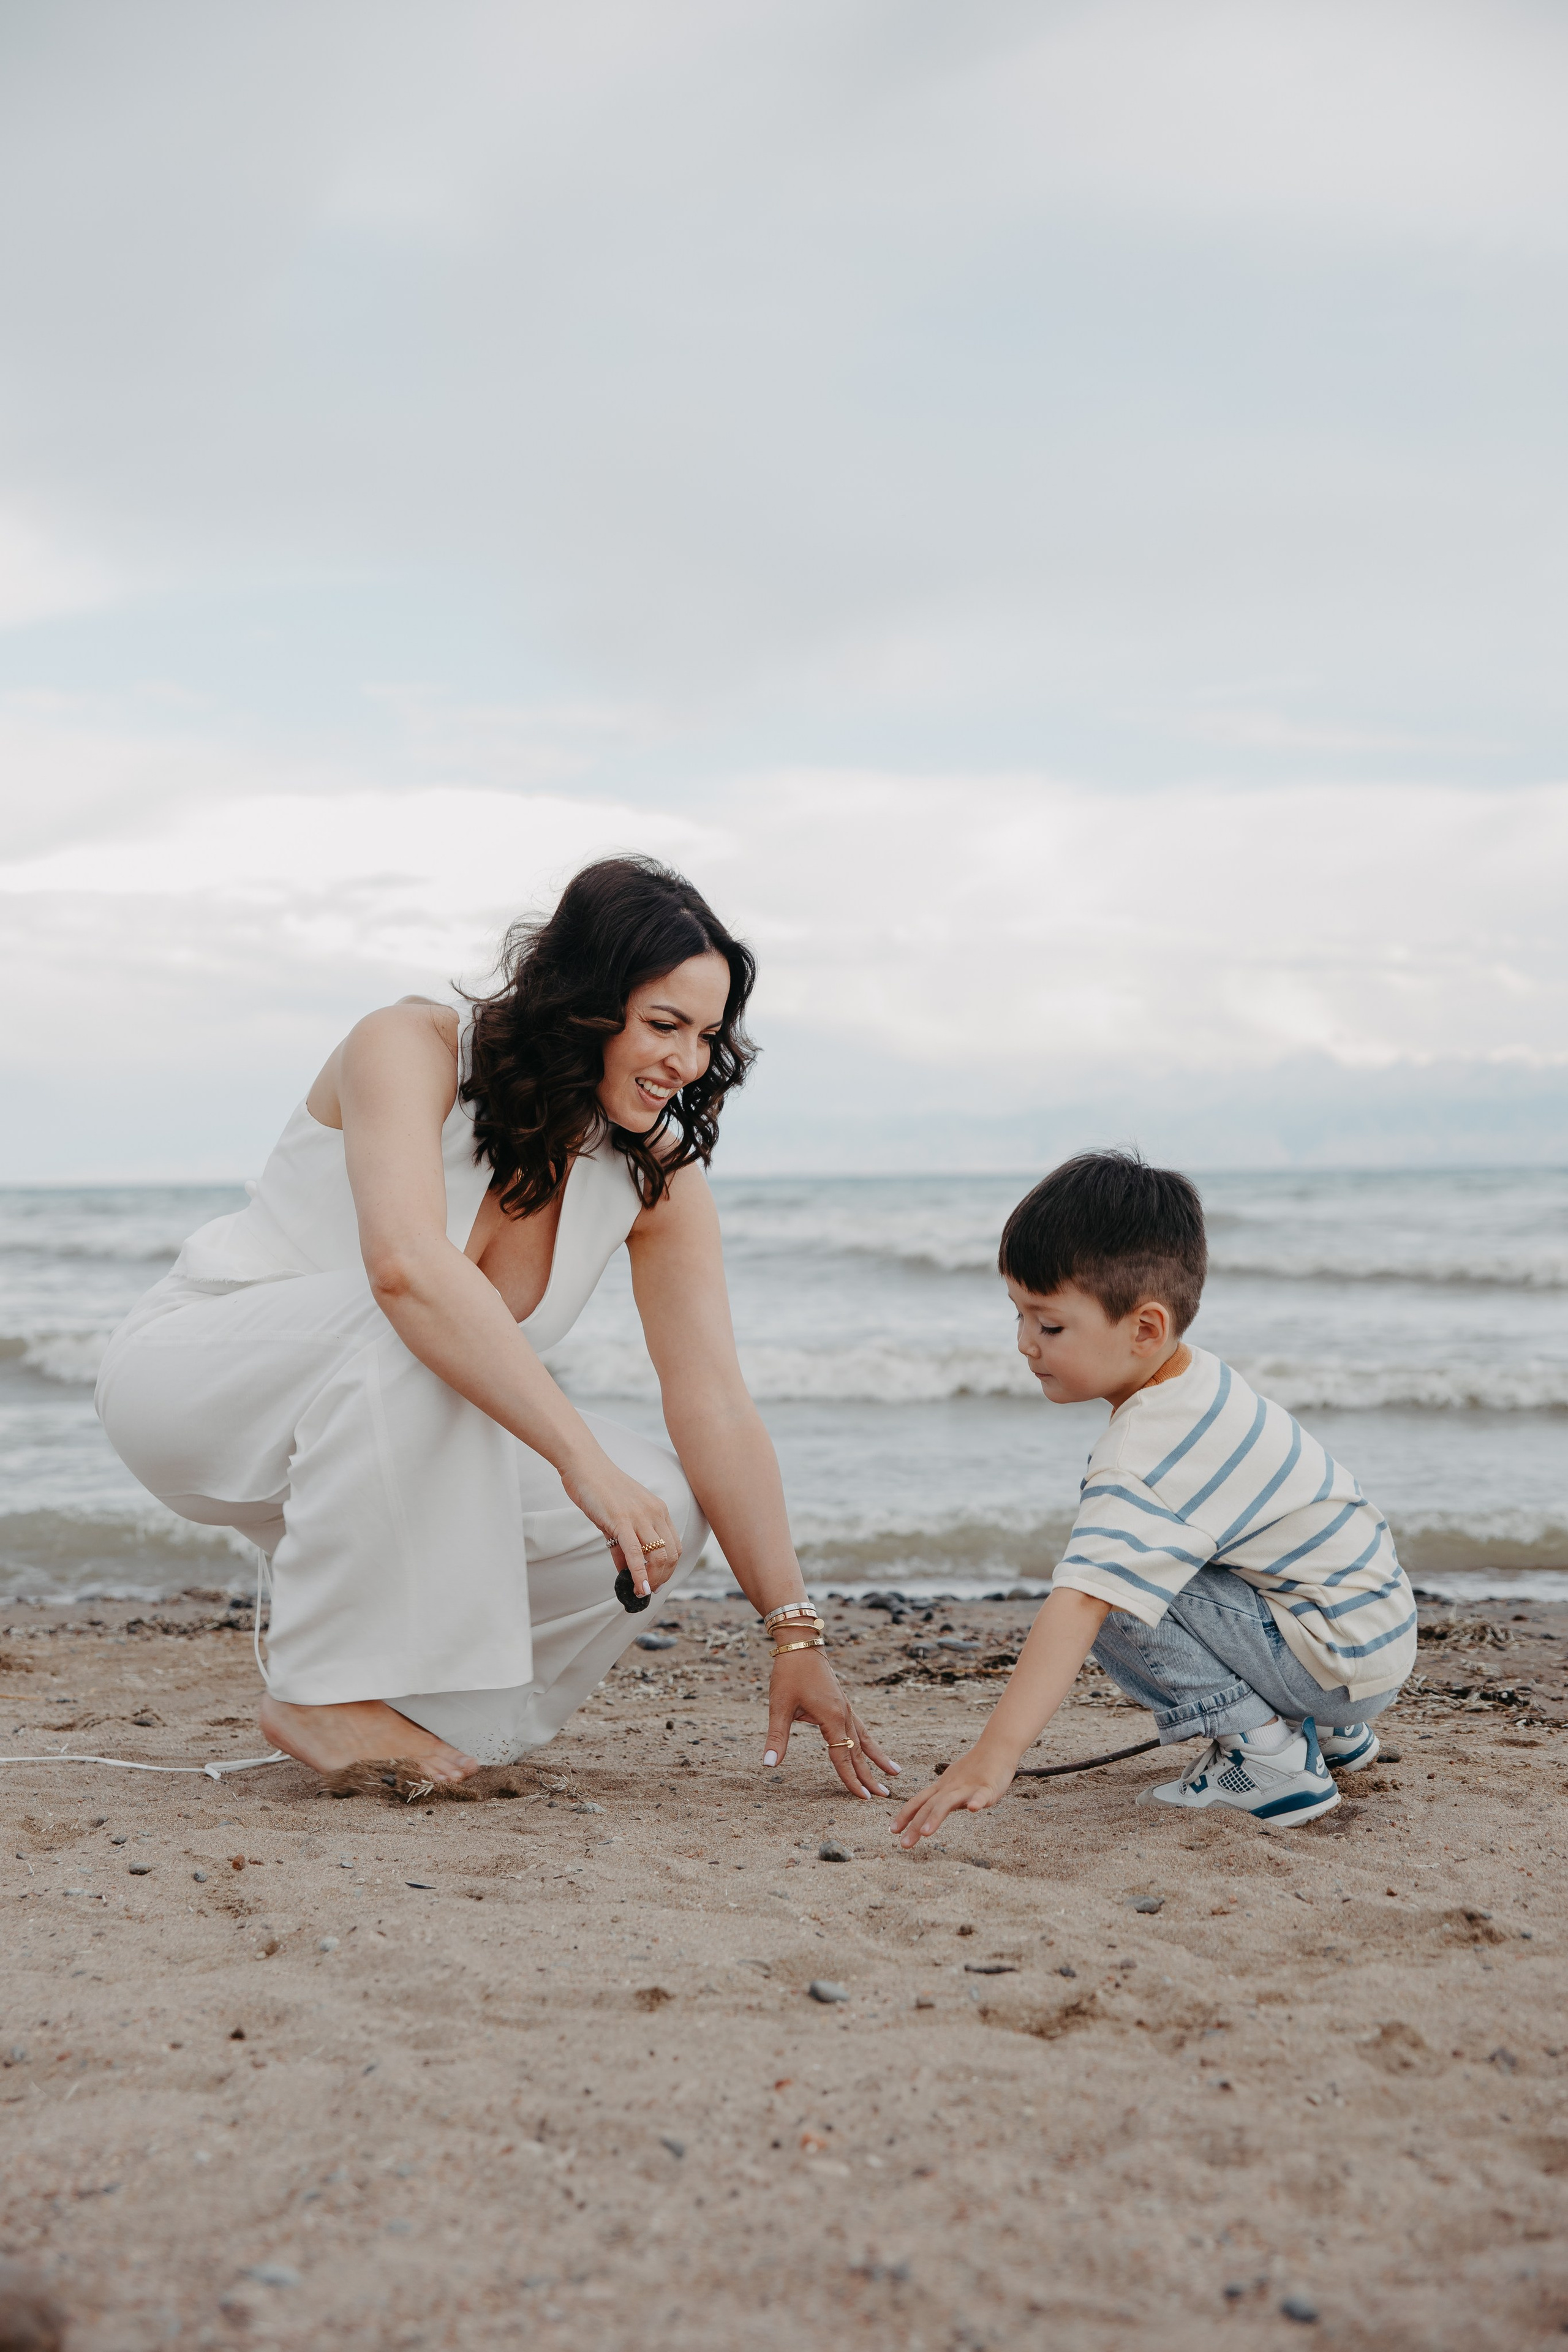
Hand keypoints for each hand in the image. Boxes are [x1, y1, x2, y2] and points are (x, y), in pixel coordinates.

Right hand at [560, 1453, 681, 1597]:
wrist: (584, 1466)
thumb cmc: (600, 1490)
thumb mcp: (619, 1517)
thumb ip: (623, 1544)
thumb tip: (626, 1569)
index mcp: (658, 1510)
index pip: (674, 1546)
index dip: (668, 1568)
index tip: (656, 1582)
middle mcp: (655, 1513)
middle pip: (670, 1555)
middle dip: (662, 1578)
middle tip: (648, 1591)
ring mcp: (640, 1516)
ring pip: (657, 1556)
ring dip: (652, 1580)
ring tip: (641, 1592)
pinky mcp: (621, 1520)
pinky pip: (635, 1553)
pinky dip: (639, 1574)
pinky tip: (638, 1587)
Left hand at [762, 1649, 898, 1801]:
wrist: (801, 1644)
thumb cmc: (789, 1673)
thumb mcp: (779, 1706)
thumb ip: (776, 1737)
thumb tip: (767, 1765)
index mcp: (831, 1717)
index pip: (843, 1756)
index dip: (851, 1779)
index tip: (863, 1798)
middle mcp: (844, 1714)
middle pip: (858, 1751)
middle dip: (871, 1775)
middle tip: (885, 1796)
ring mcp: (846, 1708)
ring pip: (865, 1739)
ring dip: (878, 1758)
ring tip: (895, 1772)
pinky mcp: (843, 1703)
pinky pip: (861, 1727)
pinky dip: (870, 1742)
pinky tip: (874, 1748)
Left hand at [892, 1740, 1015, 1846]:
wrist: (996, 1748)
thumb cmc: (975, 1768)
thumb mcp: (954, 1784)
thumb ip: (943, 1798)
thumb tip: (930, 1814)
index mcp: (942, 1787)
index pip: (919, 1801)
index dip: (905, 1815)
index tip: (892, 1830)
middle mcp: (951, 1787)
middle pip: (929, 1806)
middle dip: (915, 1825)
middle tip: (904, 1844)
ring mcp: (968, 1787)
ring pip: (949, 1801)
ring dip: (935, 1817)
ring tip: (925, 1833)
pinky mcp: (988, 1787)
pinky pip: (981, 1795)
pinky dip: (977, 1801)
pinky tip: (973, 1810)